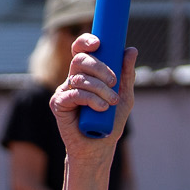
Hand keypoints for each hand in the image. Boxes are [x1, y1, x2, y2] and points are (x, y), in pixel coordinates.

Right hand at [51, 35, 136, 156]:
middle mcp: (73, 78)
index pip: (81, 50)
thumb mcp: (124, 96)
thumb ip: (126, 75)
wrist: (99, 148)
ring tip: (111, 102)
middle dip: (99, 67)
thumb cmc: (110, 122)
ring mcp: (64, 90)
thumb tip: (131, 49)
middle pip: (80, 60)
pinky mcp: (58, 104)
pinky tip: (100, 108)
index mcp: (87, 73)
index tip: (98, 43)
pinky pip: (73, 94)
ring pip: (79, 77)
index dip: (85, 41)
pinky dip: (90, 99)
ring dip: (99, 88)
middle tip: (113, 82)